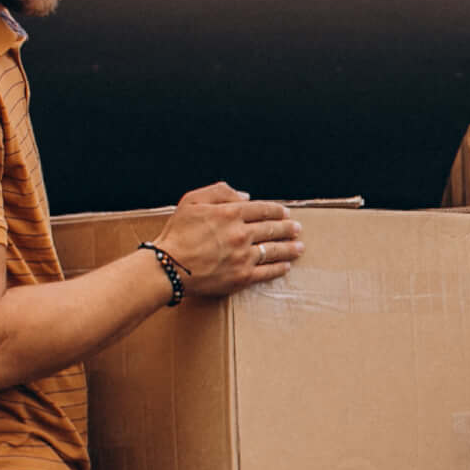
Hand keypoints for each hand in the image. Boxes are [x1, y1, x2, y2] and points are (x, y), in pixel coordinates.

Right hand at [150, 184, 302, 297]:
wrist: (169, 267)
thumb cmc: (177, 233)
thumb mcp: (192, 201)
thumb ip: (219, 192)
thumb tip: (245, 196)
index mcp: (231, 213)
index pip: (261, 209)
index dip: (276, 211)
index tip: (285, 213)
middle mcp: (241, 234)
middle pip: (272, 229)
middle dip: (288, 228)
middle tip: (297, 228)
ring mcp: (244, 257)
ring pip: (274, 250)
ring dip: (290, 248)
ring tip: (300, 247)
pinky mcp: (242, 277)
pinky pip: (266, 272)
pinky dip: (279, 268)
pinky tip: (286, 266)